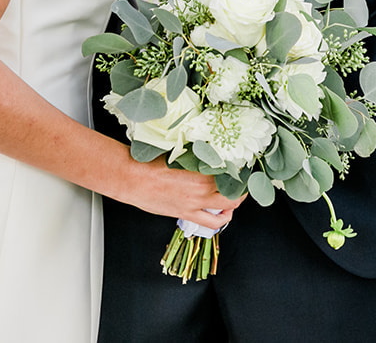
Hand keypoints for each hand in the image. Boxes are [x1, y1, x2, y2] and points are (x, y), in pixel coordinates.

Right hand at [118, 158, 244, 230]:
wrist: (131, 178)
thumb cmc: (148, 163)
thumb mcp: (176, 153)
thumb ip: (195, 156)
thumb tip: (208, 153)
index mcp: (200, 171)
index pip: (230, 172)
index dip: (241, 171)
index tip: (244, 167)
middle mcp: (201, 190)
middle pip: (233, 192)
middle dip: (242, 188)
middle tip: (244, 182)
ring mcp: (195, 204)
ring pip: (226, 209)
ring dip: (234, 204)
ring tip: (236, 198)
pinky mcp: (186, 214)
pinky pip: (211, 223)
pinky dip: (221, 219)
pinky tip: (222, 214)